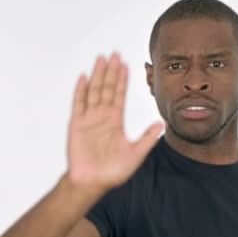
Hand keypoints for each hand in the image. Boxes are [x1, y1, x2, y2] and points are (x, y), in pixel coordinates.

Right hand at [65, 53, 163, 190]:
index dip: (123, 80)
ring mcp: (89, 119)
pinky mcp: (76, 124)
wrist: (92, 183)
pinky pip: (78, 104)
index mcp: (115, 121)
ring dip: (98, 75)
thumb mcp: (135, 154)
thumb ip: (147, 138)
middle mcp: (102, 116)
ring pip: (94, 91)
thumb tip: (161, 124)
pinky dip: (81, 90)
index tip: (126, 64)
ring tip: (101, 59)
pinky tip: (84, 77)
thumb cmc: (113, 172)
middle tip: (115, 53)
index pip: (120, 95)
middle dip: (111, 71)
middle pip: (107, 88)